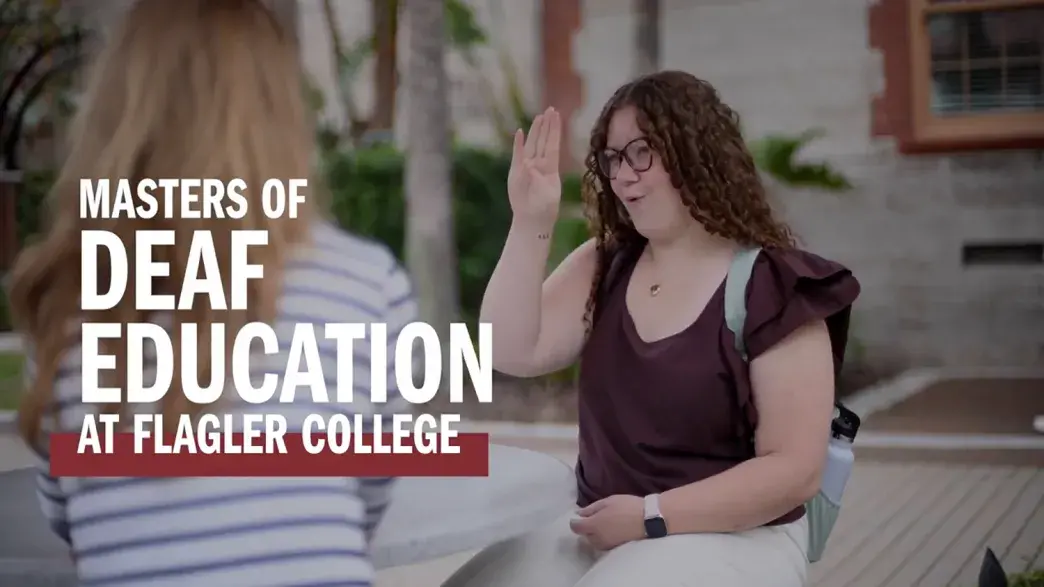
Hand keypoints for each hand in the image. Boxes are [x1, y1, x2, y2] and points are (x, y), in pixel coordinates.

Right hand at [507, 107, 561, 228]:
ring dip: (535, 131)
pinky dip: (518, 144)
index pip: (553, 145)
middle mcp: (539, 165)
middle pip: (543, 140)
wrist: (532, 220)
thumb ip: (538, 180)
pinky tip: (519, 133)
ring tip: (539, 116)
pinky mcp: (516, 172)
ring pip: (532, 145)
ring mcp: (527, 167)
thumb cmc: (544, 210)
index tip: (557, 116)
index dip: (555, 130)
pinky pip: (517, 155)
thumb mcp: (547, 196)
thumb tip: (529, 166)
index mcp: (551, 168)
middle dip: (547, 125)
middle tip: (550, 109)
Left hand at [568, 494, 644, 550]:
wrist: (648, 520)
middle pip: (585, 535)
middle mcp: (597, 538)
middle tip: (595, 517)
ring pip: (594, 541)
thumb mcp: (607, 501)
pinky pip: (604, 544)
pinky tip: (612, 530)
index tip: (578, 517)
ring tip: (605, 524)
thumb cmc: (627, 506)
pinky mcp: (615, 548)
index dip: (575, 522)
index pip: (576, 528)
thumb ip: (591, 509)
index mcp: (593, 525)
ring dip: (595, 534)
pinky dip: (604, 538)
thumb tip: (579, 514)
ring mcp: (607, 545)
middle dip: (587, 528)